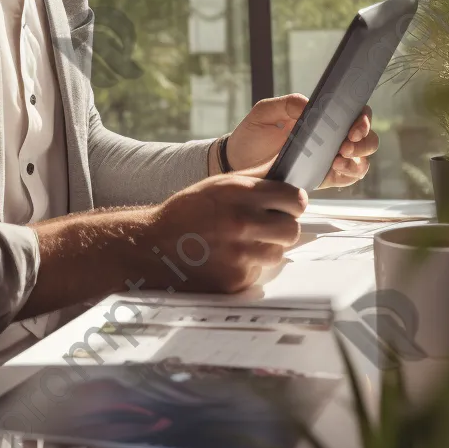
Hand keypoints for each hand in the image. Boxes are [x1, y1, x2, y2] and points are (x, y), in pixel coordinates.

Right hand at [145, 174, 306, 293]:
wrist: (153, 246)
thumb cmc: (188, 211)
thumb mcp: (220, 184)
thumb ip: (257, 177)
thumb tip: (287, 168)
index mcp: (241, 193)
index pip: (295, 199)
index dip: (293, 202)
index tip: (287, 205)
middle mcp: (243, 222)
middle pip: (292, 230)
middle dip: (284, 227)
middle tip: (268, 226)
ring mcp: (240, 254)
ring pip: (277, 253)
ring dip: (266, 248)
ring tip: (243, 242)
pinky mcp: (235, 280)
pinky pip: (258, 272)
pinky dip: (248, 266)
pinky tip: (228, 258)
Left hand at [219, 93, 378, 189]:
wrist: (238, 164)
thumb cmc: (252, 135)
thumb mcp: (264, 113)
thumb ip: (286, 104)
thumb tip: (308, 104)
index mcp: (322, 118)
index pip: (355, 113)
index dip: (363, 119)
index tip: (353, 127)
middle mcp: (332, 139)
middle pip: (367, 140)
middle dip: (364, 142)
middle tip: (345, 145)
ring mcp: (329, 160)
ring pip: (362, 162)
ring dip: (357, 161)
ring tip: (337, 161)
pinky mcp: (323, 179)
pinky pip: (348, 179)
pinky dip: (348, 175)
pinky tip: (333, 170)